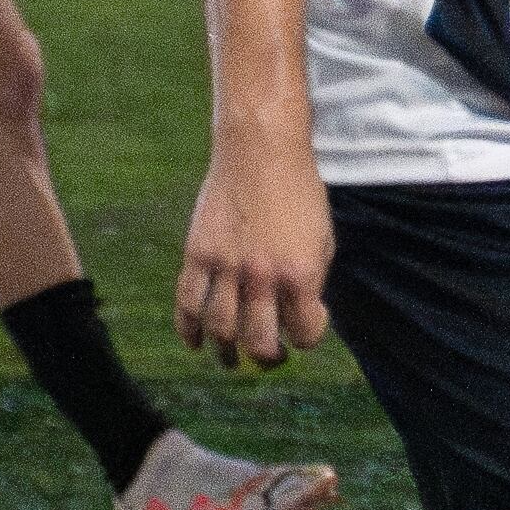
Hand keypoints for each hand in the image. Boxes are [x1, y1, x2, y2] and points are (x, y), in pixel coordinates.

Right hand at [176, 131, 331, 366]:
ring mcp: (226, 265)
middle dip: (266, 358)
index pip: (304, 333)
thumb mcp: (322, 238)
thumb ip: (312, 280)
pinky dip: (189, 330)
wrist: (262, 151)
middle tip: (269, 356)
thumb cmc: (299, 193)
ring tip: (232, 358)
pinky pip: (186, 304)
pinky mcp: (197, 253)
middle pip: (258, 341)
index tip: (304, 329)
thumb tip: (299, 317)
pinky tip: (197, 342)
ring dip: (226, 352)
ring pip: (219, 329)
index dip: (307, 338)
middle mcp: (262, 274)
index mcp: (301, 272)